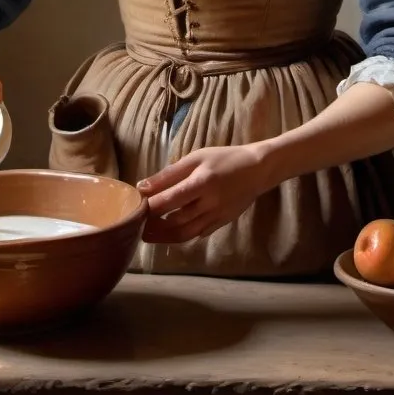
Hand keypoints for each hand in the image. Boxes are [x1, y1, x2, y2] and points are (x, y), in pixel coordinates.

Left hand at [137, 144, 270, 243]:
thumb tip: (143, 186)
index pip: (169, 200)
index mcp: (202, 183)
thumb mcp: (196, 158)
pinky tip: (168, 233)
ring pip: (185, 234)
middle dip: (153, 226)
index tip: (136, 206)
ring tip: (148, 233)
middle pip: (175, 222)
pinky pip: (197, 234)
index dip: (150, 207)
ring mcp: (217, 217)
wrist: (258, 170)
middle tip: (136, 225)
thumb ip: (169, 174)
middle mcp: (210, 204)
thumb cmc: (224, 158)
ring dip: (164, 236)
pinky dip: (180, 236)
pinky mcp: (221, 224)